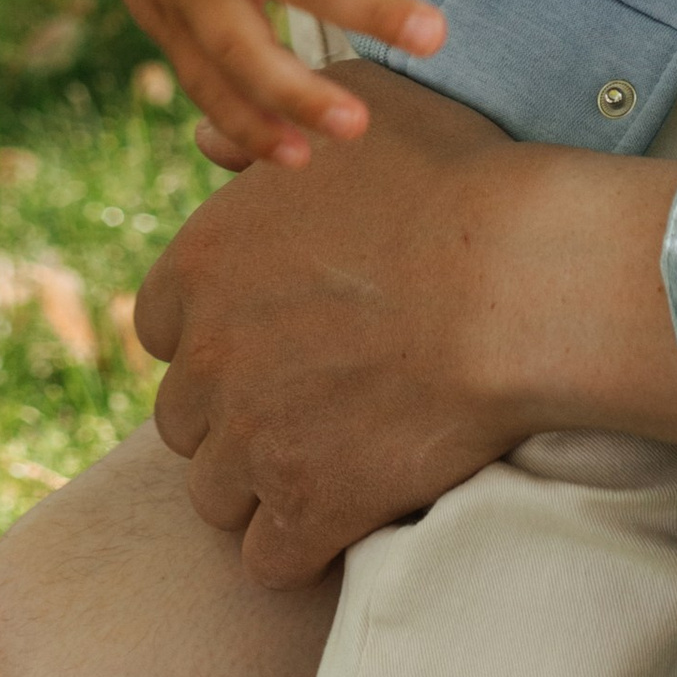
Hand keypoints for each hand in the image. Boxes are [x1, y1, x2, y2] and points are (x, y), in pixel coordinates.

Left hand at [134, 64, 676, 585]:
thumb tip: (204, 144)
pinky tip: (347, 513)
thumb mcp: (349, 116)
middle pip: (185, 417)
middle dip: (235, 413)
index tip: (270, 336)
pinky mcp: (308, 508)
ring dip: (263, 484)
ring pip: (217, 495)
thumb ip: (263, 134)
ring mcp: (252, 441)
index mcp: (201, 265)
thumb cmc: (447, 181)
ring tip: (331, 457)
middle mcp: (208, 358)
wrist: (515, 279)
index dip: (215, 335)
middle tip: (309, 399)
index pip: (162, 327)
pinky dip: (301, 545)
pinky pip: (267, 560)